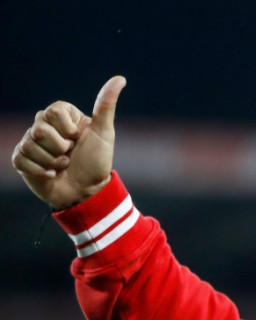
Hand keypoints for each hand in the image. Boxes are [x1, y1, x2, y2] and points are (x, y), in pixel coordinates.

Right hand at [11, 76, 126, 209]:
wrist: (87, 192)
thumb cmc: (97, 162)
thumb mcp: (104, 133)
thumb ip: (106, 105)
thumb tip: (120, 78)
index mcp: (62, 117)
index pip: (53, 112)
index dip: (67, 129)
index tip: (78, 138)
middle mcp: (44, 126)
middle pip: (40, 128)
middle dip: (60, 147)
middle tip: (70, 154)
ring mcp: (30, 142)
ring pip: (31, 145)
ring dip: (53, 161)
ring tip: (63, 165)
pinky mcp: (22, 159)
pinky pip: (22, 159)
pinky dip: (41, 170)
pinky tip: (52, 174)